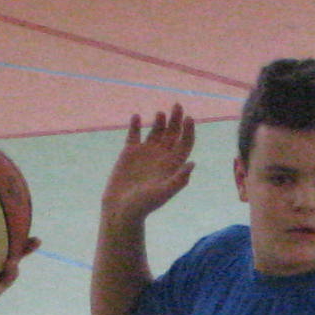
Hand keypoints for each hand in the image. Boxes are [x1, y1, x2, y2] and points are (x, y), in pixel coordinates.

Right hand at [102, 105, 195, 223]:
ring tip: (160, 114)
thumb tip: (193, 163)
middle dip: (176, 119)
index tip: (189, 118)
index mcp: (173, 164)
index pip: (185, 143)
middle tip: (178, 105)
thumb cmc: (145, 204)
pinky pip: (134, 134)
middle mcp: (161, 156)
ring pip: (156, 131)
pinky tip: (136, 117)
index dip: (189, 131)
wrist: (122, 208)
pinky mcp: (130, 152)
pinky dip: (135, 125)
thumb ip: (178, 179)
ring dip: (159, 121)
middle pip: (172, 133)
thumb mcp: (163, 193)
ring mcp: (146, 152)